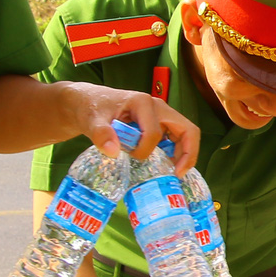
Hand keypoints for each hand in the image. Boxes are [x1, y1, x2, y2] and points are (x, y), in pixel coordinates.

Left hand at [66, 83, 199, 173]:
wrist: (88, 103)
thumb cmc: (92, 108)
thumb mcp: (92, 120)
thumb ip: (100, 133)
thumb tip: (112, 150)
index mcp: (143, 103)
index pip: (154, 132)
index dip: (145, 150)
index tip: (131, 158)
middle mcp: (158, 107)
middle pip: (186, 129)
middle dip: (187, 153)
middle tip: (178, 174)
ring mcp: (160, 116)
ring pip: (184, 134)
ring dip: (183, 154)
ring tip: (175, 173)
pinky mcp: (158, 124)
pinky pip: (175, 138)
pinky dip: (175, 153)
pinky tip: (166, 166)